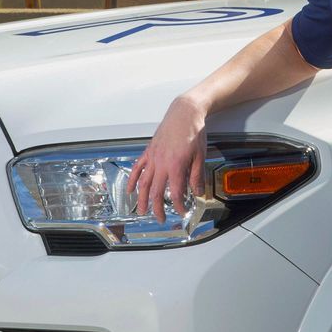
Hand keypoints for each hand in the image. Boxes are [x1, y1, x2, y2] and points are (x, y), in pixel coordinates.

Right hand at [129, 94, 207, 221]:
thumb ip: (197, 176)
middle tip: (160, 219)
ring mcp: (153, 157)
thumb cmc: (193, 131)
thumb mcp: (201, 155)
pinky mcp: (149, 151)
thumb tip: (197, 192)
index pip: (176, 192)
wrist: (184, 112)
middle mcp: (162, 163)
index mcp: (176, 166)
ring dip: (142, 199)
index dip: (179, 205)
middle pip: (157, 191)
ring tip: (141, 211)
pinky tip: (130, 190)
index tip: (182, 212)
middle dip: (157, 208)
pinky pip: (138, 168)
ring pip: (144, 182)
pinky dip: (132, 180)